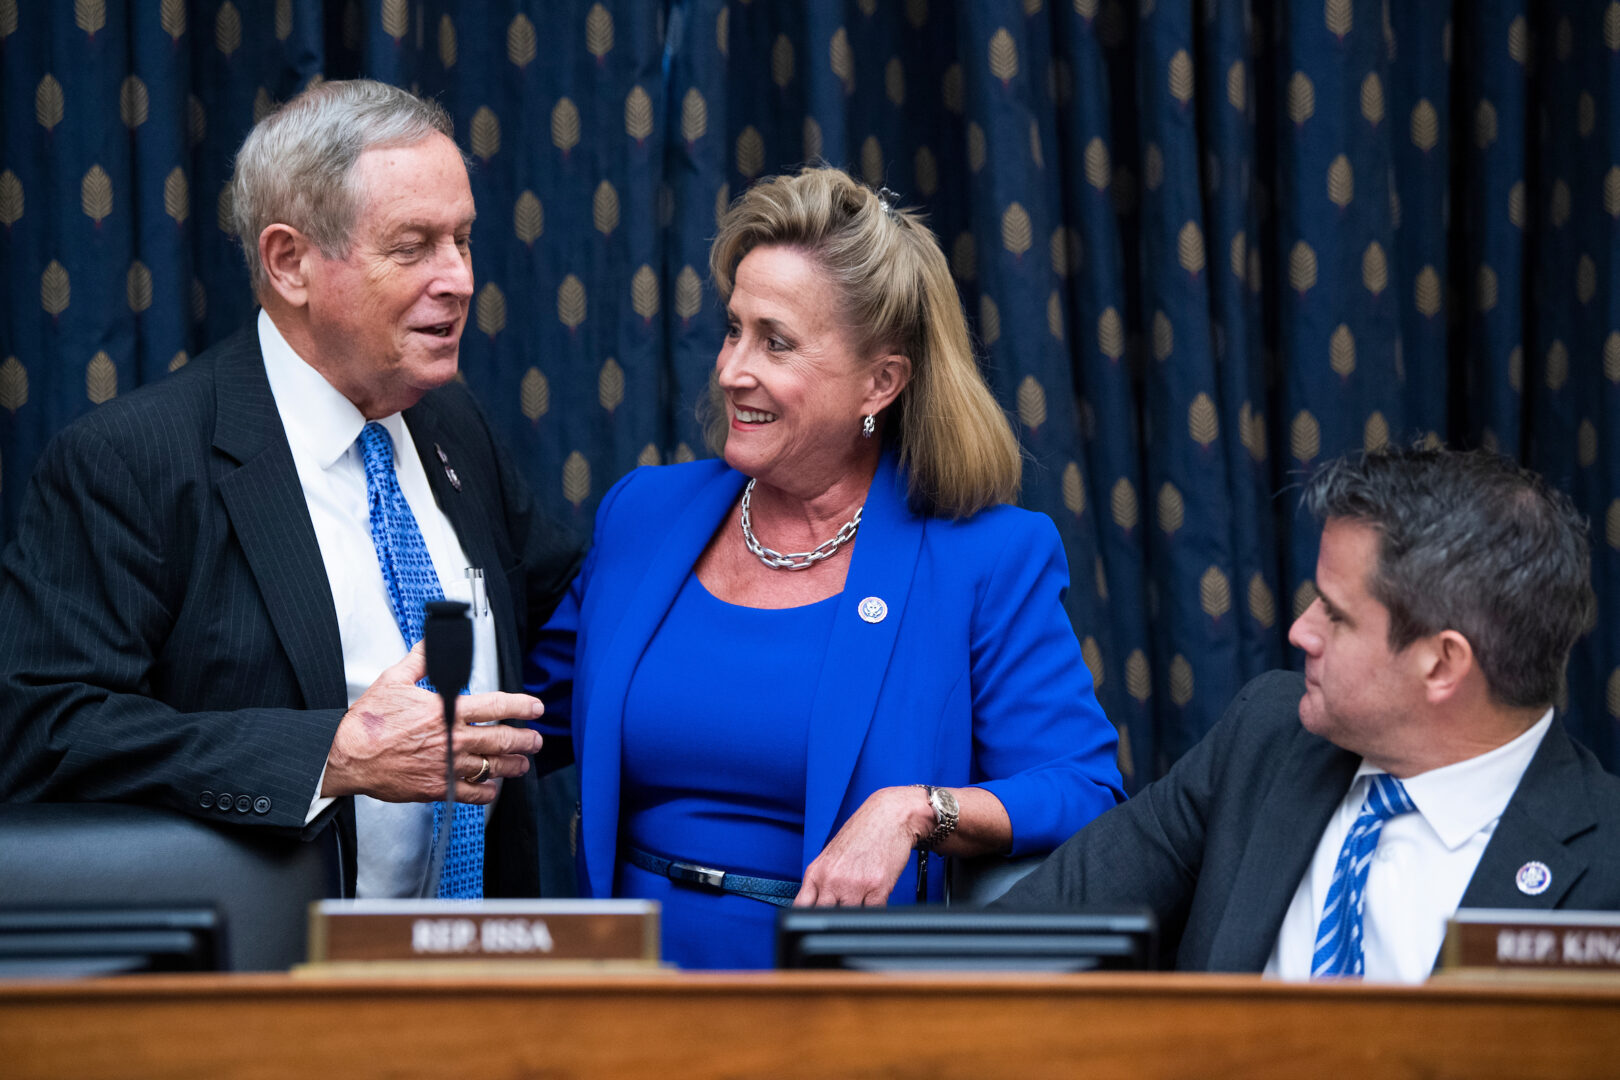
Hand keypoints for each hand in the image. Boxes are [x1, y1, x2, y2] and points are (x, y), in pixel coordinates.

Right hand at [322, 641, 544, 804]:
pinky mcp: (437, 787)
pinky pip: (471, 792)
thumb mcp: (394, 680)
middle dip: (525, 739)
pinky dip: (487, 790)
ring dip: (513, 764)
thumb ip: (420, 660)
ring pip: (492, 766)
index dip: (522, 706)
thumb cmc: (368, 722)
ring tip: (523, 763)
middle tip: (536, 739)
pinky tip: (493, 786)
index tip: (535, 708)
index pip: (496, 706)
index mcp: (445, 710)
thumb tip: (431, 642)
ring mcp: (447, 765)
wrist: (347, 756)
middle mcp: (452, 739)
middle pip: (502, 739)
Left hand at [794, 786, 935, 906]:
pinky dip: (874, 912)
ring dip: (855, 915)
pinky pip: (873, 914)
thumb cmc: (863, 833)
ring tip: (861, 901)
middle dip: (832, 917)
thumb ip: (823, 881)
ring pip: (848, 918)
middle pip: (823, 915)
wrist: (890, 816)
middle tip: (841, 912)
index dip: (806, 918)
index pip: (802, 906)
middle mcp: (832, 880)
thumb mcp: (832, 855)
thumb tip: (818, 906)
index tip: (812, 920)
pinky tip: (875, 900)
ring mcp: (854, 886)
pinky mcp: (878, 890)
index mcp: (817, 872)